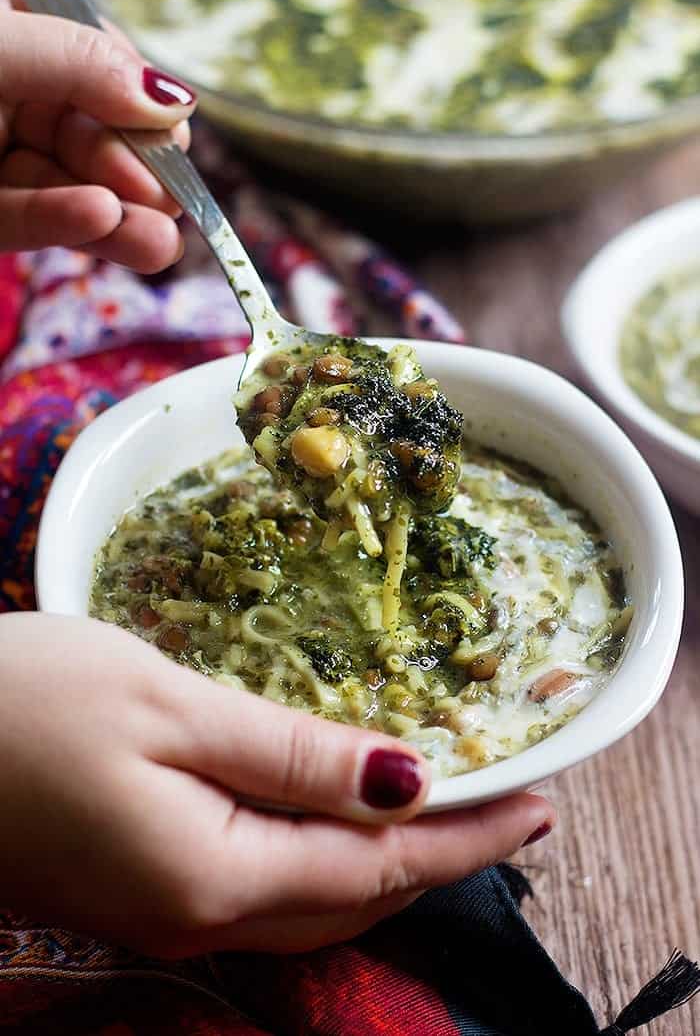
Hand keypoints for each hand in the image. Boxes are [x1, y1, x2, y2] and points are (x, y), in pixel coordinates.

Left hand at [0, 0, 196, 270]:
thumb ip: (82, 66)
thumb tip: (173, 99)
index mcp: (22, 29)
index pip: (104, 69)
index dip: (142, 106)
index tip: (170, 131)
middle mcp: (11, 91)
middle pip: (94, 138)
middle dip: (134, 173)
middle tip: (167, 201)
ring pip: (65, 188)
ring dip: (115, 219)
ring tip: (158, 244)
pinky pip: (20, 220)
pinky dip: (60, 223)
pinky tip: (101, 222)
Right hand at [0, 613, 553, 957]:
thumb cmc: (24, 708)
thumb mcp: (168, 708)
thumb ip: (290, 754)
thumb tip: (404, 781)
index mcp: (216, 873)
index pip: (378, 865)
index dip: (468, 836)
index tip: (539, 804)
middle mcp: (198, 913)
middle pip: (355, 894)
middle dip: (445, 854)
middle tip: (513, 805)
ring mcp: (166, 908)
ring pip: (315, 898)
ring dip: (391, 858)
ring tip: (450, 810)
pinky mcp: (143, 883)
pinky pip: (268, 883)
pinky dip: (329, 855)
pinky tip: (342, 816)